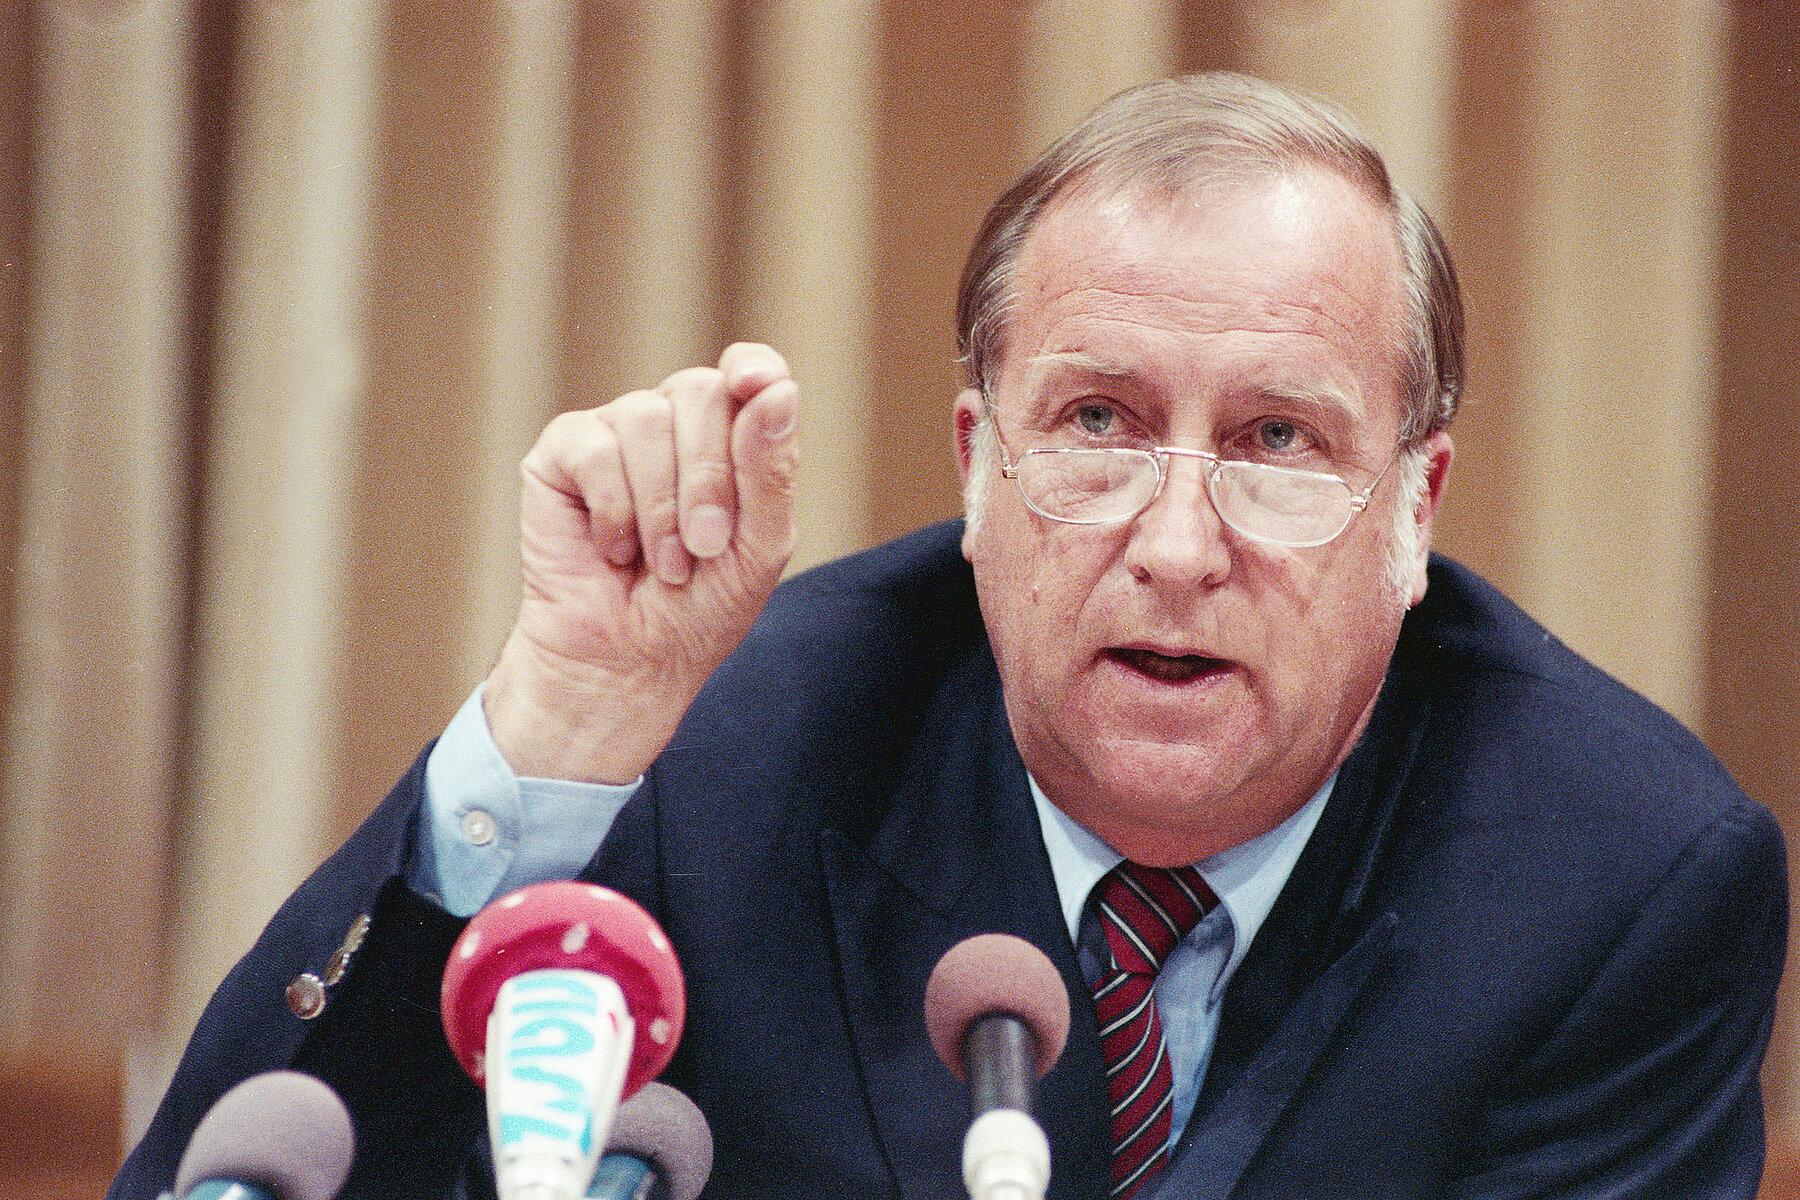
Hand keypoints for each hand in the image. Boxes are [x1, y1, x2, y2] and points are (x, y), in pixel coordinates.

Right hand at [484, 343, 799, 782]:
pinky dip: (614, 510)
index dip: (754, 369)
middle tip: (704, 547)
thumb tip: (779, 388)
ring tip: (662, 563)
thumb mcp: (759, 547)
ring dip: (661, 508)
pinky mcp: (563, 452)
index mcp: (734, 438)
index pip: (751, 372)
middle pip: (701, 391)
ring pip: (646, 417)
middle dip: (709, 479)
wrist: (627, 662)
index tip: (756, 385)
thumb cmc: (700, 608)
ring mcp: (618, 432)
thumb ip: (771, 469)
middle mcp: (676, 423)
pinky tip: (613, 549)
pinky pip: (595, 449)